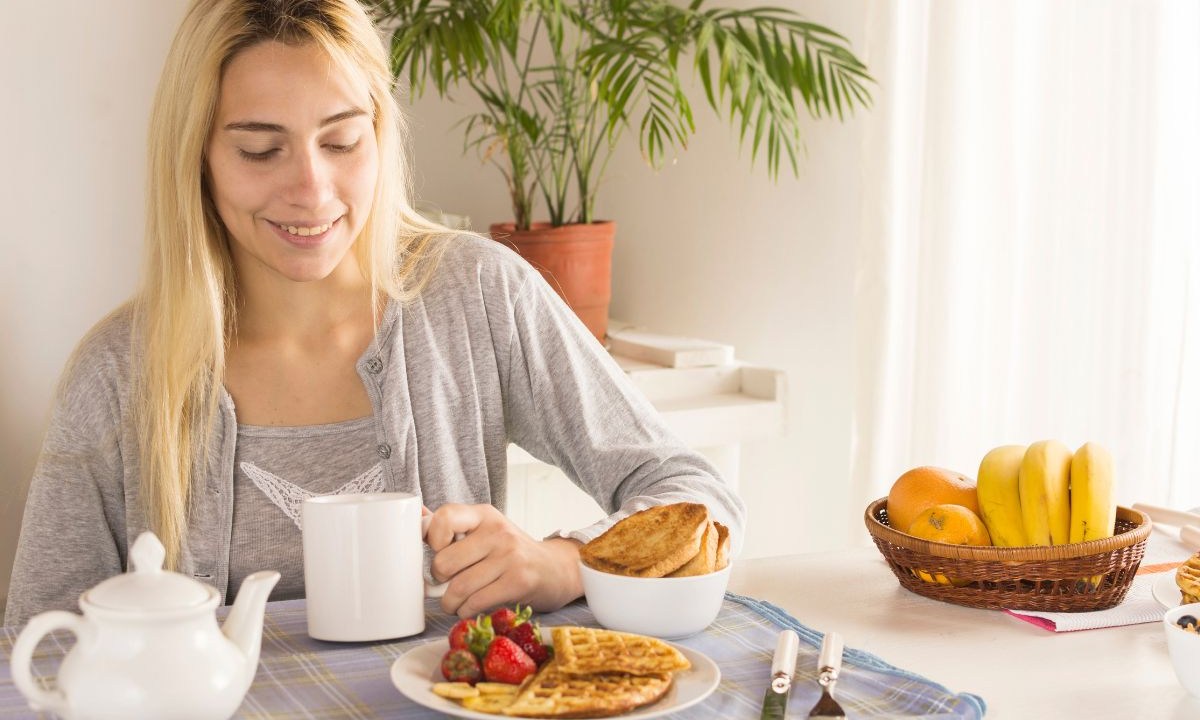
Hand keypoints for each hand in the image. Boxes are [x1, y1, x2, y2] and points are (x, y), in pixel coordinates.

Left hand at [424, 503, 582, 617]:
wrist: (555, 569)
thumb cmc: (511, 552)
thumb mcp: (485, 530)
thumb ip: (453, 527)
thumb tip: (416, 516)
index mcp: (484, 514)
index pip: (445, 516)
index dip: (432, 537)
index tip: (437, 550)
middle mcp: (497, 531)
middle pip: (445, 561)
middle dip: (438, 580)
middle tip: (445, 583)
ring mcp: (510, 556)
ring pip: (458, 588)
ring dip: (450, 603)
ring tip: (455, 602)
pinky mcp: (518, 581)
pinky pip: (475, 603)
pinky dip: (466, 611)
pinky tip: (471, 607)